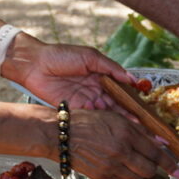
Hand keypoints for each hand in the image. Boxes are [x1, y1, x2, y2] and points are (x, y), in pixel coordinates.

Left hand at [12, 41, 133, 112]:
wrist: (34, 64)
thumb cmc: (61, 55)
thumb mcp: (90, 57)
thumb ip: (110, 67)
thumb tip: (131, 78)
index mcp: (100, 75)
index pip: (120, 89)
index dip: (132, 98)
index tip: (144, 106)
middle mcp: (94, 88)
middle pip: (114, 103)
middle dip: (127, 112)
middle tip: (140, 122)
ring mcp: (84, 99)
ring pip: (104, 111)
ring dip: (115, 117)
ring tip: (128, 123)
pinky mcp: (73, 108)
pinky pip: (89, 115)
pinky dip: (98, 116)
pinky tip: (106, 117)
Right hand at [67, 109, 175, 178]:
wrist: (60, 135)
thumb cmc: (85, 122)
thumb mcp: (115, 117)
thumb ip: (138, 130)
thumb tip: (158, 140)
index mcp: (127, 133)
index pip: (156, 153)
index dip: (170, 163)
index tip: (178, 170)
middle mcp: (121, 151)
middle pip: (149, 170)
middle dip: (153, 169)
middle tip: (153, 165)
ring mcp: (111, 166)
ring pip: (136, 177)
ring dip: (138, 172)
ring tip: (130, 162)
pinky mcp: (101, 176)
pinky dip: (122, 174)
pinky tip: (114, 163)